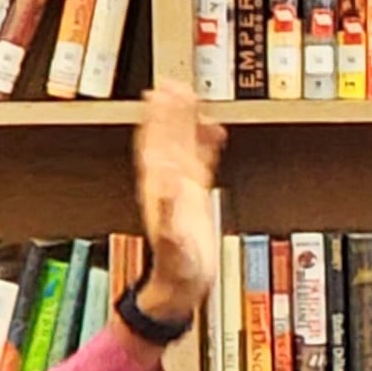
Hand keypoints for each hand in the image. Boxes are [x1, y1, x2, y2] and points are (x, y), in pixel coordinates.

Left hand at [128, 86, 222, 330]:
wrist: (181, 288)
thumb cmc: (177, 271)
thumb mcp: (175, 245)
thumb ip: (171, 214)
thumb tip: (168, 182)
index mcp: (158, 189)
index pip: (156, 143)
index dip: (158, 117)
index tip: (162, 91)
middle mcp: (166, 183)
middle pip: (166, 137)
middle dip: (170, 110)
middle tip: (173, 82)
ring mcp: (180, 187)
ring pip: (182, 144)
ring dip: (185, 120)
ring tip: (189, 95)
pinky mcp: (195, 196)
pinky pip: (201, 160)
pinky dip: (207, 142)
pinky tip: (215, 129)